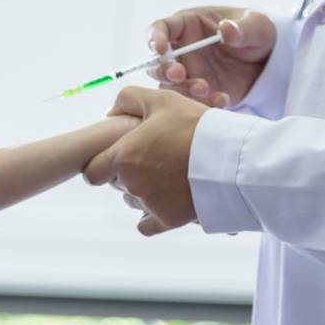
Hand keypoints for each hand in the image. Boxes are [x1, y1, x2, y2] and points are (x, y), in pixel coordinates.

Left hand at [83, 86, 206, 235]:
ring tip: (168, 176)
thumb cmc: (195, 127)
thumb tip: (111, 110)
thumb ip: (130, 99)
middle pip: (117, 185)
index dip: (101, 165)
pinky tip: (163, 203)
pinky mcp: (169, 220)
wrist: (231, 160)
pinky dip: (153, 216)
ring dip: (143, 192)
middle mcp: (132, 184)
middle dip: (128, 174)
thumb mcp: (162, 100)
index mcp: (124, 157)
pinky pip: (148, 225)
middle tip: (153, 160)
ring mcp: (150, 204)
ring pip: (134, 202)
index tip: (115, 159)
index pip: (92, 172)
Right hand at [147, 6, 275, 107]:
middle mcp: (183, 50)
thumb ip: (242, 28)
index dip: (154, 37)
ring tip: (206, 88)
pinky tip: (223, 100)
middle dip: (163, 70)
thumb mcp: (257, 25)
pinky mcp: (200, 93)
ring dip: (181, 91)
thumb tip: (226, 29)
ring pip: (169, 87)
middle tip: (180, 74)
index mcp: (189, 24)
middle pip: (158, 62)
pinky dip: (202, 105)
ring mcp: (190, 73)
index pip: (161, 27)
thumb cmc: (259, 31)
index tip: (159, 49)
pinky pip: (192, 103)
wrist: (273, 60)